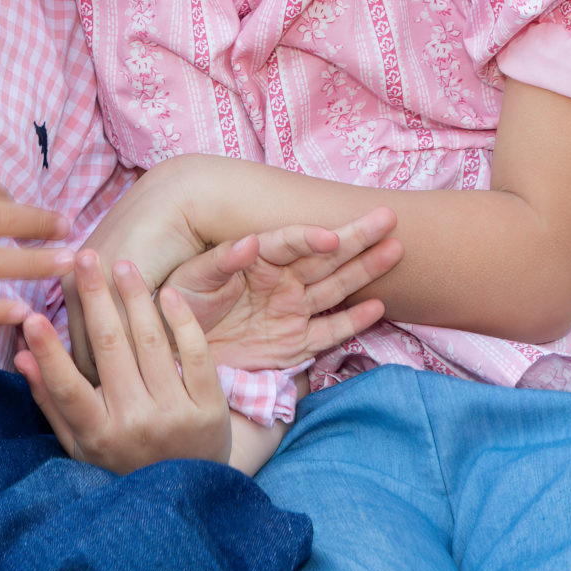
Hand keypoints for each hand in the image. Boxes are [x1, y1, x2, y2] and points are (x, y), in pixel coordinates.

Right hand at [17, 250, 230, 472]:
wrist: (188, 495)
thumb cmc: (124, 463)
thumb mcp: (81, 444)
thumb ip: (50, 400)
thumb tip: (19, 355)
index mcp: (98, 434)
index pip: (67, 387)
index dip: (48, 351)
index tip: (31, 314)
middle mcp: (134, 424)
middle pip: (109, 350)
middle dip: (94, 298)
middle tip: (84, 257)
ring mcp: (174, 415)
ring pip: (149, 343)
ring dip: (133, 297)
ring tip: (121, 263)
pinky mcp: (209, 408)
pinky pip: (193, 354)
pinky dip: (180, 320)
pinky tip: (166, 293)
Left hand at [160, 208, 400, 369]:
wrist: (174, 352)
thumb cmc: (179, 307)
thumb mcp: (190, 281)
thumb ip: (220, 262)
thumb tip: (249, 242)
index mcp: (256, 260)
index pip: (289, 242)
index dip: (309, 237)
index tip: (329, 236)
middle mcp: (280, 281)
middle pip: (325, 256)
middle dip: (356, 237)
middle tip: (388, 217)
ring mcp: (291, 311)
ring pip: (336, 287)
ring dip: (365, 269)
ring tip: (395, 249)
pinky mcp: (294, 344)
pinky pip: (329, 332)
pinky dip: (353, 321)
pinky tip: (377, 306)